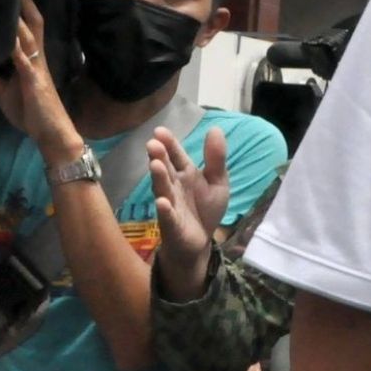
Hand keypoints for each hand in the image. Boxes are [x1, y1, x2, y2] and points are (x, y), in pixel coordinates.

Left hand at [0, 0, 77, 155]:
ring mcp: (36, 67)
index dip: (21, 5)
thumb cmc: (31, 112)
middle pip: (32, 22)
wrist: (51, 133)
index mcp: (29, 57)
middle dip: (24, 1)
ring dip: (19, 17)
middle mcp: (35, 57)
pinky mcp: (35, 81)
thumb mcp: (2, 92)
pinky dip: (17, 48)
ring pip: (29, 36)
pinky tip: (10, 37)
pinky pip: (25, 60)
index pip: (27, 25)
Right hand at [151, 126, 228, 299]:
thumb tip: (215, 128)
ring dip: (159, 178)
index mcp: (186, 173)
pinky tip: (162, 202)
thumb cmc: (205, 208)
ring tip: (155, 165)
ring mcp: (171, 204)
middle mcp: (174, 186)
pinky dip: (164, 210)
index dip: (169, 143)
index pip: (176, 155)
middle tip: (152, 144)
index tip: (160, 131)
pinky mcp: (172, 225)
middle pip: (166, 169)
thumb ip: (216, 158)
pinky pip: (167, 217)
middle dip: (159, 157)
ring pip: (163, 189)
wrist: (200, 241)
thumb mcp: (217, 181)